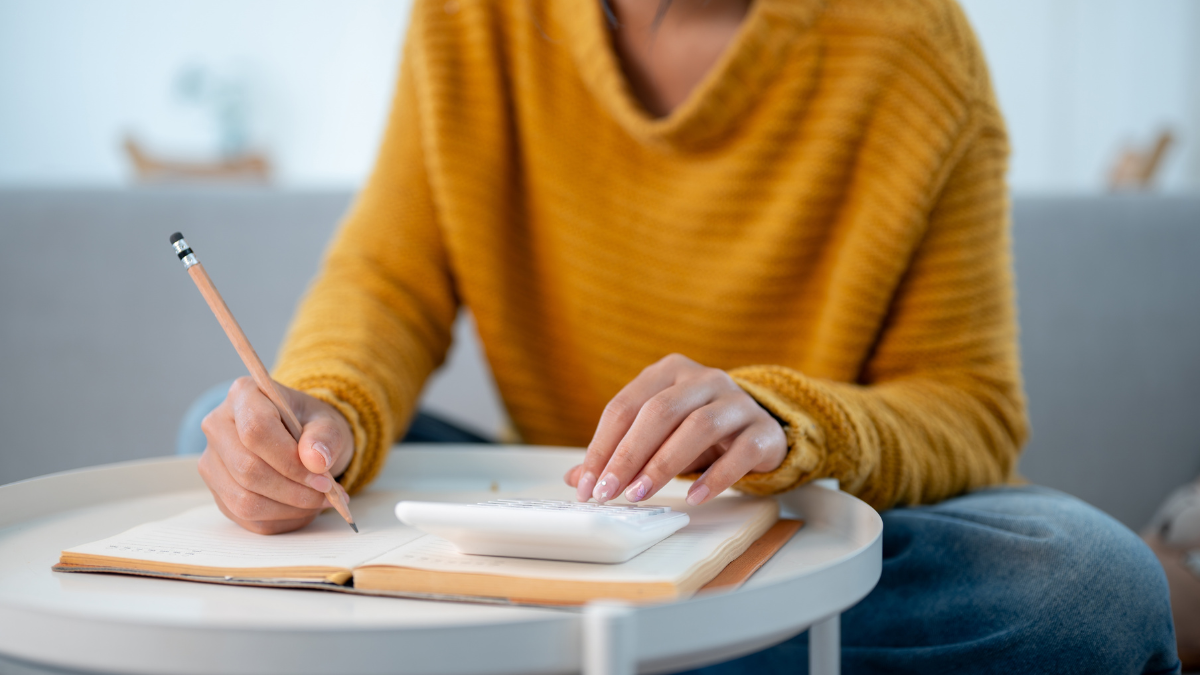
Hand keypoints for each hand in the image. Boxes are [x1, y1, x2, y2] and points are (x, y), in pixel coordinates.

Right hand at [198, 376, 353, 533]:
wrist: (301, 441)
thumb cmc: (312, 428)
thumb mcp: (329, 424)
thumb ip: (326, 437)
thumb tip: (316, 460)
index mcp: (243, 395)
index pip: (257, 430)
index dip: (290, 461)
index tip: (324, 479)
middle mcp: (217, 425)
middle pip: (247, 469)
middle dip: (294, 490)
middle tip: (327, 493)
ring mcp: (212, 461)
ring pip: (244, 500)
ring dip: (288, 508)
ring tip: (318, 501)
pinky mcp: (217, 490)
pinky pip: (245, 517)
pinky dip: (280, 518)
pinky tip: (301, 508)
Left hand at [565, 354, 786, 506]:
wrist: (760, 428)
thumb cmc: (698, 431)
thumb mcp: (658, 434)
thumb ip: (620, 451)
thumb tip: (577, 479)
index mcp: (669, 371)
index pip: (625, 405)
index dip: (602, 446)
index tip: (588, 484)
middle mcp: (704, 379)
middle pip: (660, 412)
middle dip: (628, 455)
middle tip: (608, 492)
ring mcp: (737, 401)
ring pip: (698, 427)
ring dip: (663, 465)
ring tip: (640, 495)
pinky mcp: (763, 430)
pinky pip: (739, 453)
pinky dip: (715, 478)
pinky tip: (693, 498)